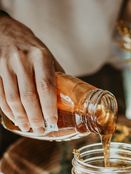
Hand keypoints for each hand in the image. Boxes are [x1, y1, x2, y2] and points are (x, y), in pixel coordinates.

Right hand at [0, 16, 61, 133]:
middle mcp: (22, 60)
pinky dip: (8, 110)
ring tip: (28, 127)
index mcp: (40, 57)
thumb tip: (69, 102)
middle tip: (40, 130)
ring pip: (13, 99)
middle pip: (29, 97)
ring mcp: (6, 65)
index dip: (49, 108)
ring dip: (21, 117)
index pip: (46, 88)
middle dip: (35, 117)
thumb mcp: (48, 57)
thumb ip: (56, 77)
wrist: (6, 31)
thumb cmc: (32, 49)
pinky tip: (15, 118)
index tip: (52, 122)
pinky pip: (0, 96)